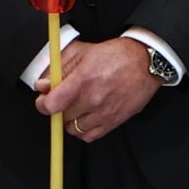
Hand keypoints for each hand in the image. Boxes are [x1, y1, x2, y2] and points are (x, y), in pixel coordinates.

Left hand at [35, 38, 159, 142]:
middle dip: (59, 108)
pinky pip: (90, 136)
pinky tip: (87, 116)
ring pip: (74, 129)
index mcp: (83, 79)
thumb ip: (59, 69)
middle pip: (61, 116)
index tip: (44, 100)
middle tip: (64, 98)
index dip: (42, 104)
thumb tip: (42, 85)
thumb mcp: (83, 52)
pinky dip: (84, 130)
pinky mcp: (114, 122)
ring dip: (71, 120)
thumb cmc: (116, 55)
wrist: (145, 63)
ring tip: (77, 107)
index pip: (52, 104)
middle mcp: (93, 99)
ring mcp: (104, 113)